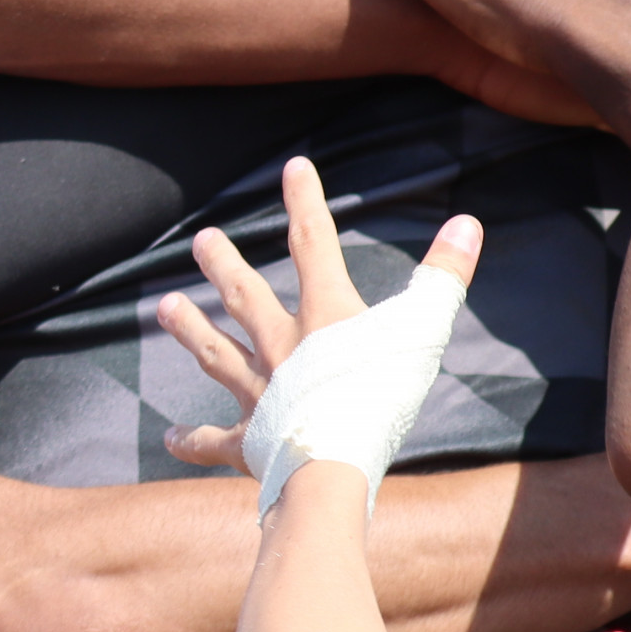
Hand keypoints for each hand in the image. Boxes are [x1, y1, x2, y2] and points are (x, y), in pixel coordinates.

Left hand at [157, 156, 484, 470]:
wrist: (333, 464)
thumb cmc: (382, 396)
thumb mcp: (423, 328)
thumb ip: (444, 276)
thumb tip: (467, 222)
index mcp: (324, 315)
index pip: (313, 242)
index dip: (306, 201)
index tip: (294, 167)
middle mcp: (282, 346)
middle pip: (245, 296)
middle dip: (223, 265)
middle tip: (202, 239)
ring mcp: (259, 392)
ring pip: (216, 355)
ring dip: (191, 330)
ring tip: (163, 306)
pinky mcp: (248, 441)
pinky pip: (213, 440)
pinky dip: (191, 440)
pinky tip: (168, 438)